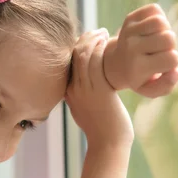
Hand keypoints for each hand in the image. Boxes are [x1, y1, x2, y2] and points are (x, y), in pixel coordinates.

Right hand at [66, 29, 133, 147]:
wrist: (108, 146)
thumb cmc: (104, 132)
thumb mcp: (88, 113)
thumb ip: (84, 99)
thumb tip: (88, 92)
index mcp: (69, 94)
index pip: (68, 63)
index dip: (77, 47)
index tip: (88, 38)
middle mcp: (74, 90)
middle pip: (73, 55)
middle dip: (85, 39)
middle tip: (97, 31)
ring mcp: (85, 90)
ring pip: (83, 55)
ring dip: (94, 40)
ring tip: (104, 32)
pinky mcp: (99, 90)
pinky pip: (96, 62)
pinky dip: (101, 48)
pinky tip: (109, 42)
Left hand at [103, 4, 177, 97]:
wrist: (114, 63)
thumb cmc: (138, 77)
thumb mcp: (150, 90)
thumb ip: (166, 86)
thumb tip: (177, 71)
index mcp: (138, 67)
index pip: (172, 58)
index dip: (172, 62)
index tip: (162, 65)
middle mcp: (131, 47)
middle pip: (169, 38)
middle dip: (170, 46)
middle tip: (160, 52)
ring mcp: (129, 31)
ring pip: (161, 22)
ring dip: (165, 30)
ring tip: (157, 40)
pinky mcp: (130, 18)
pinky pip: (155, 10)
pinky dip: (158, 17)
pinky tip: (152, 30)